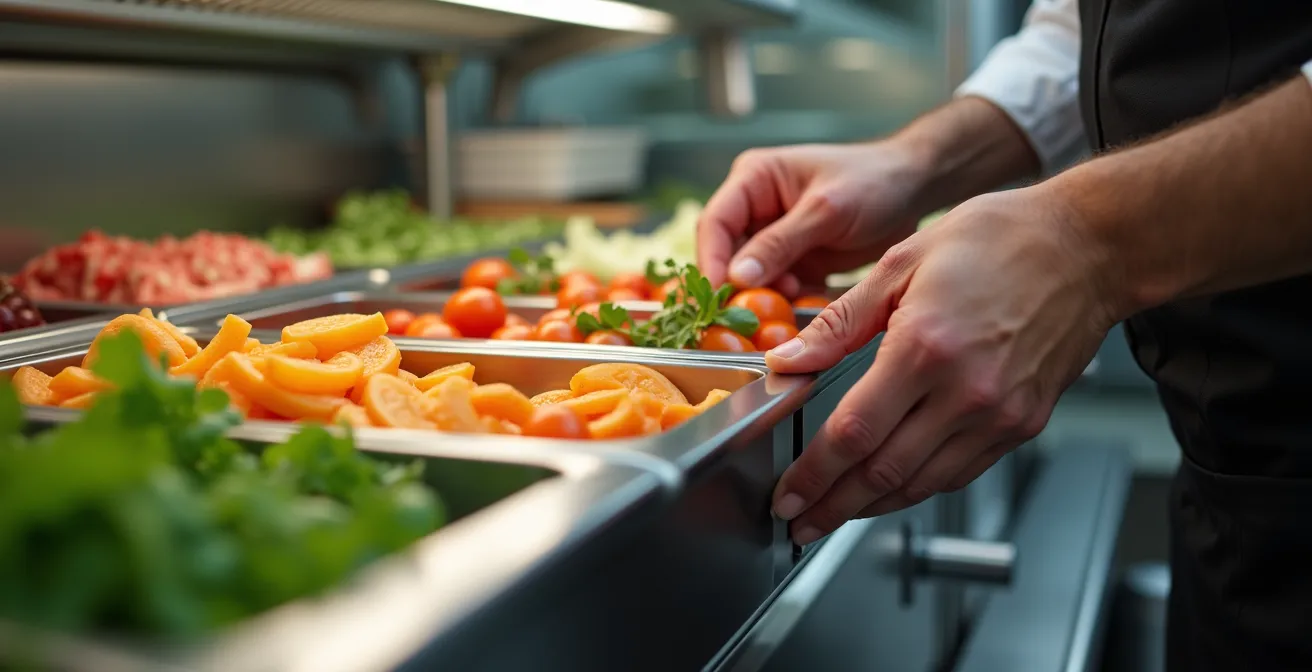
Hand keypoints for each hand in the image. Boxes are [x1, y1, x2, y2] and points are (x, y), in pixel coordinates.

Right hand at [697, 142, 932, 294]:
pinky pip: (776, 288)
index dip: (711, 260)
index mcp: (754, 179)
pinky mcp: (793, 261)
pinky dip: (783, 302)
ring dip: (760, 297)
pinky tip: (800, 309)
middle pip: (726, 254)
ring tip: (781, 311)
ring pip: (749, 276)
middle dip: (735, 285)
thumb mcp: (825, 211)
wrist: (915, 189)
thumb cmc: (873, 182)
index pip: (716, 223)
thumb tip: (736, 278)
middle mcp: (756, 207)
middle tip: (746, 315)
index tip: (718, 295)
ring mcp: (773, 237)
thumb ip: (779, 244)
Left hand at [764, 186, 1120, 544]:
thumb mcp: (901, 263)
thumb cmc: (999, 241)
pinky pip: (959, 472)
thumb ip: (838, 322)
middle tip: (799, 521)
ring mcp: (999, 414)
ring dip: (872, 506)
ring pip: (921, 483)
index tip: (787, 494)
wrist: (1086, 248)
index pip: (853, 433)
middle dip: (833, 505)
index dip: (814, 474)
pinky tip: (889, 489)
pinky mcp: (1024, 424)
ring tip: (835, 513)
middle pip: (883, 472)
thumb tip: (787, 360)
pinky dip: (918, 487)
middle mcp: (965, 392)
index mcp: (924, 347)